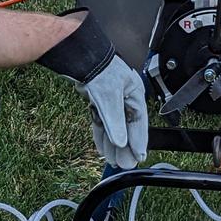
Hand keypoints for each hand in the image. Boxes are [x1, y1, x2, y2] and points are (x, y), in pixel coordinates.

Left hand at [76, 55, 147, 169]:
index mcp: (135, 94)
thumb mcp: (110, 99)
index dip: (138, 141)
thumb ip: (115, 122)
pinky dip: (102, 135)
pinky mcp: (99, 100)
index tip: (138, 156)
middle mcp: (125, 97)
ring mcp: (111, 99)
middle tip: (125, 163)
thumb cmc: (100, 69)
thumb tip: (120, 141)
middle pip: (127, 127)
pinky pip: (102, 122)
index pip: (139, 123)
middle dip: (125, 147)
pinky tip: (103, 148)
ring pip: (114, 126)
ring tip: (114, 160)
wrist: (81, 57)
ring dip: (113, 144)